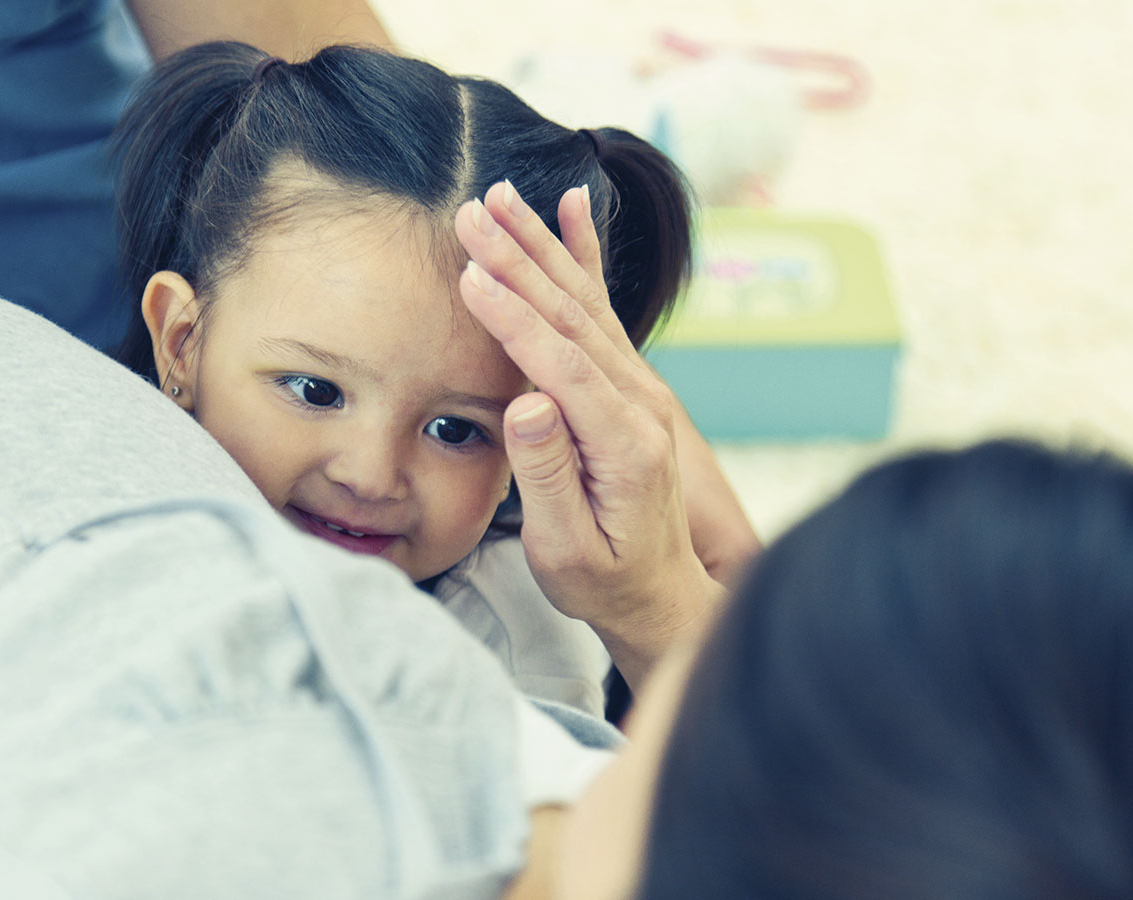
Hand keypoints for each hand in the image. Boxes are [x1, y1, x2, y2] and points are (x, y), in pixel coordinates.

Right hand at [454, 183, 725, 692]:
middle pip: (574, 318)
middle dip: (520, 260)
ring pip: (584, 303)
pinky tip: (572, 209)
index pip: (563, 367)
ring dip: (539, 247)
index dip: (516, 321)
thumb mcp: (569, 549)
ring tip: (499, 198)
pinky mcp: (627, 385)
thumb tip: (529, 404)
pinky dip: (582, 256)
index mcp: (627, 445)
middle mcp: (642, 405)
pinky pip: (601, 309)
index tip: (473, 278)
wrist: (661, 593)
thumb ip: (549, 476)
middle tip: (472, 212)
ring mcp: (639, 389)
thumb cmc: (605, 580)